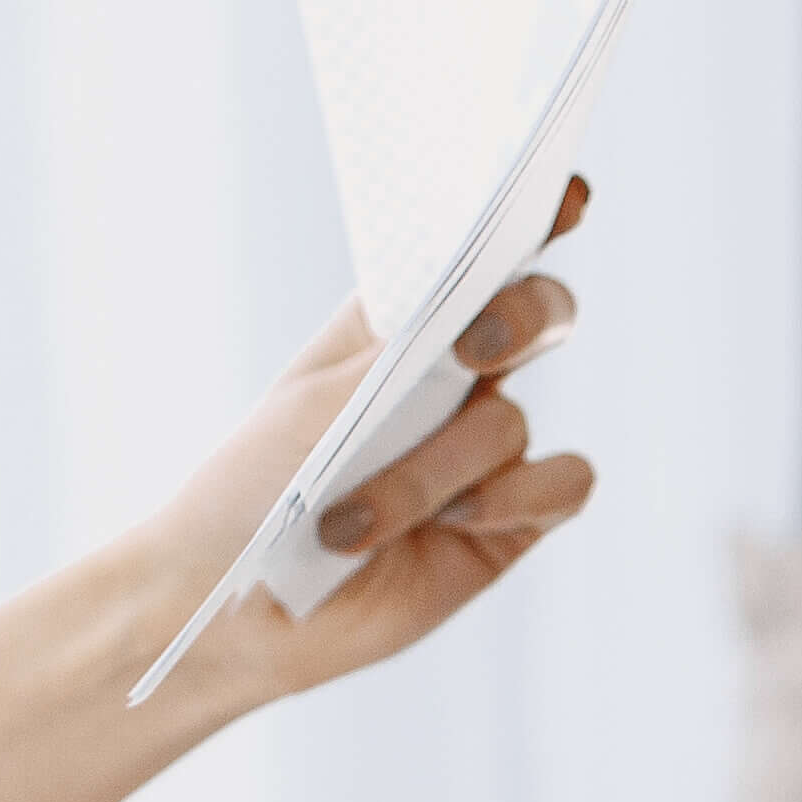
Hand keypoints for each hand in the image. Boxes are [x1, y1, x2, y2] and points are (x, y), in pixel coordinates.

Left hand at [132, 178, 601, 715]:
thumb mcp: (317, 404)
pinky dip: (511, 500)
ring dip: (431, 473)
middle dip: (520, 316)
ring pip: (511, 424)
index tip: (566, 190)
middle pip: (537, 314)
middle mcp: (453, 380)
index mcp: (397, 329)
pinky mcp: (510, 522)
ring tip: (353, 523)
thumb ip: (402, 353)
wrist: (235, 611)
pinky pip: (561, 484)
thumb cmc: (252, 492)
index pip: (475, 254)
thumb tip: (480, 309)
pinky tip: (456, 526)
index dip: (535, 214)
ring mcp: (485, 452)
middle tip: (473, 346)